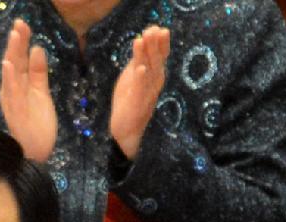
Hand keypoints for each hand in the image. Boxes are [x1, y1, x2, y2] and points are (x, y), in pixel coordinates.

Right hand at [0, 18, 57, 161]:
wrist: (36, 153)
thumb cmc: (37, 126)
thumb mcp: (41, 94)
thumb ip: (38, 72)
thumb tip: (37, 48)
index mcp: (18, 86)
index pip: (19, 60)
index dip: (21, 42)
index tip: (23, 24)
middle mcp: (12, 92)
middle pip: (14, 63)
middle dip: (16, 43)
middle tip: (19, 23)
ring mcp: (13, 103)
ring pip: (11, 75)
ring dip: (12, 55)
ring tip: (14, 37)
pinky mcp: (16, 114)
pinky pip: (12, 94)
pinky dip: (9, 78)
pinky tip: (9, 65)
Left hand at [110, 26, 169, 159]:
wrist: (126, 131)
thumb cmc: (129, 103)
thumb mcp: (132, 79)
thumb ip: (137, 62)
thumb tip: (140, 41)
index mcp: (154, 76)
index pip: (160, 56)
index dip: (159, 42)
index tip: (156, 28)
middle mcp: (154, 83)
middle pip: (156, 60)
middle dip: (154, 44)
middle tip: (151, 29)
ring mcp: (147, 94)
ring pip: (149, 72)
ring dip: (146, 56)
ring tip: (142, 40)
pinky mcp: (138, 104)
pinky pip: (140, 90)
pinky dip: (140, 79)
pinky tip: (139, 68)